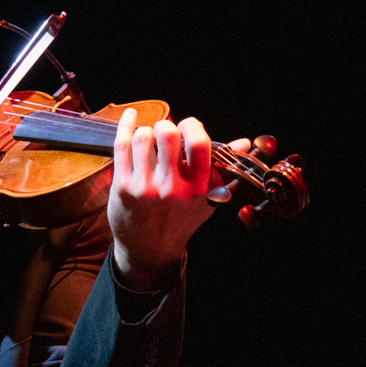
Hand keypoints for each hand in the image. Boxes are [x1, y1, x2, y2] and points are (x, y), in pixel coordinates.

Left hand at [108, 108, 244, 291]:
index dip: (192, 126)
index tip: (187, 125)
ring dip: (145, 130)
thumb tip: (244, 143)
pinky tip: (130, 117)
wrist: (149, 249)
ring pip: (142, 137)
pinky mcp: (122, 186)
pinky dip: (125, 125)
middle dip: (166, 125)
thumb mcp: (207, 199)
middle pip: (167, 135)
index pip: (199, 144)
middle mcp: (172, 188)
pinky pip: (121, 145)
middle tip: (165, 132)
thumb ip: (222, 169)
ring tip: (148, 138)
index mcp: (197, 188)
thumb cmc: (180, 220)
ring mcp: (145, 187)